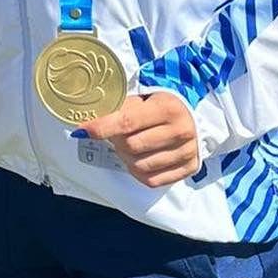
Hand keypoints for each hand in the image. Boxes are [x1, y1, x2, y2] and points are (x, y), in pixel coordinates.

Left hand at [79, 92, 200, 187]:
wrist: (194, 116)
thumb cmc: (160, 104)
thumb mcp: (144, 97)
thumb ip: (120, 107)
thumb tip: (88, 121)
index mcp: (167, 108)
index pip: (127, 121)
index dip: (101, 127)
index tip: (83, 130)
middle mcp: (180, 131)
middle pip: (131, 146)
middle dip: (116, 141)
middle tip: (115, 134)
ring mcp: (186, 152)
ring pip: (139, 166)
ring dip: (126, 157)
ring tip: (130, 144)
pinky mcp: (189, 168)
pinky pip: (152, 180)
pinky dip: (138, 171)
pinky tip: (140, 157)